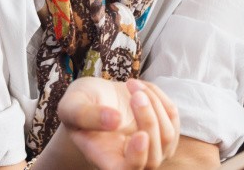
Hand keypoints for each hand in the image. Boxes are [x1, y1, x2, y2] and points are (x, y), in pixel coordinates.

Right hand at [53, 77, 180, 168]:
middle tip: (133, 90)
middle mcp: (130, 159)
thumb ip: (86, 115)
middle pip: (152, 155)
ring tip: (131, 84)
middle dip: (147, 119)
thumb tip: (115, 121)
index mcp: (105, 158)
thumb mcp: (71, 106)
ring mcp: (150, 148)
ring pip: (166, 136)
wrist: (94, 97)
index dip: (137, 158)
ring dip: (154, 104)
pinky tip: (141, 88)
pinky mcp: (162, 131)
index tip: (140, 135)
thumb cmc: (79, 104)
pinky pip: (172, 117)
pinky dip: (159, 97)